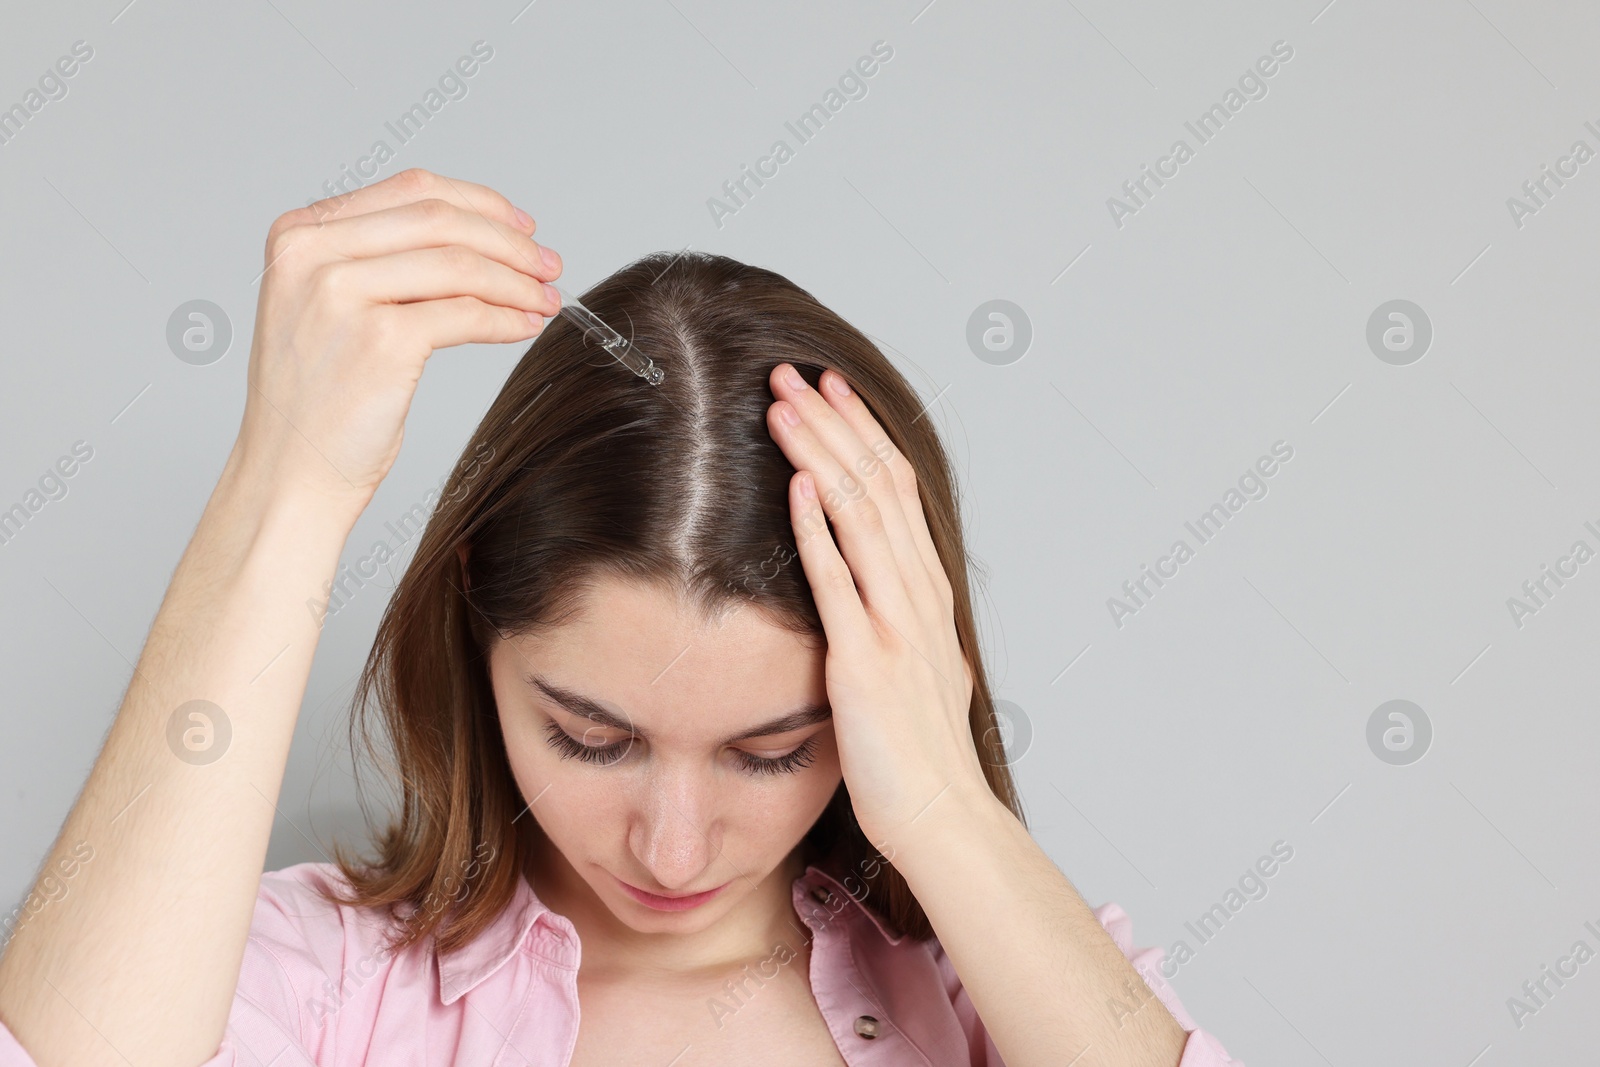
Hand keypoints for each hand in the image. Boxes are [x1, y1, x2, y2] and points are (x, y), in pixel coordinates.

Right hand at [236, 168, 562, 513]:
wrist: (289, 471)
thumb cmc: (316, 399)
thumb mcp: (327, 306)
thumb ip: (378, 261)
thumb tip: (475, 238)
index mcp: (299, 234)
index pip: (410, 191)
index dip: (480, 204)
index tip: (521, 227)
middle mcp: (313, 254)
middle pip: (440, 221)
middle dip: (509, 242)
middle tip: (548, 264)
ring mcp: (343, 294)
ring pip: (460, 265)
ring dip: (517, 281)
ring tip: (546, 299)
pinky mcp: (380, 340)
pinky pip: (467, 314)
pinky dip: (508, 319)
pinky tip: (526, 327)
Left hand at [764, 363, 990, 846]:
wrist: (942, 818)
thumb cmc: (922, 756)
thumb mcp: (919, 671)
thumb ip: (903, 624)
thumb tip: (886, 595)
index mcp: (927, 594)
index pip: (895, 491)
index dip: (862, 435)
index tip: (830, 392)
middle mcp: (918, 597)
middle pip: (877, 486)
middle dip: (834, 424)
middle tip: (792, 372)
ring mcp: (896, 626)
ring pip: (860, 517)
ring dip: (820, 454)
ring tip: (780, 405)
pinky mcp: (866, 662)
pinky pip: (840, 583)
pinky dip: (817, 528)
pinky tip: (794, 484)